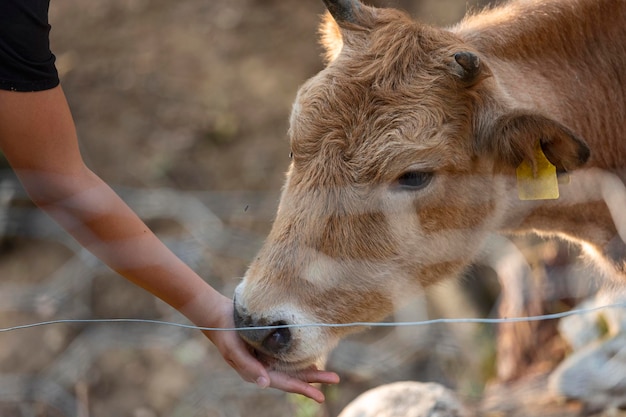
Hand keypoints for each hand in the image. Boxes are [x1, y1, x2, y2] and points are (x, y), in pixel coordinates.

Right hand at [193, 292, 339, 402]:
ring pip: (293, 366)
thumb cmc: (225, 334)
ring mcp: (268, 355)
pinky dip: (301, 356)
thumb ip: (249, 366)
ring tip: (328, 374)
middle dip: (314, 379)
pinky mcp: (269, 343)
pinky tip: (312, 355)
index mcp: (258, 372)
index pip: (285, 383)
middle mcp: (265, 366)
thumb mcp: (233, 351)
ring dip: (310, 369)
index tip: (320, 396)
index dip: (303, 389)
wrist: (218, 315)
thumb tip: (265, 384)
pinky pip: (289, 353)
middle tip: (335, 379)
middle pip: (293, 376)